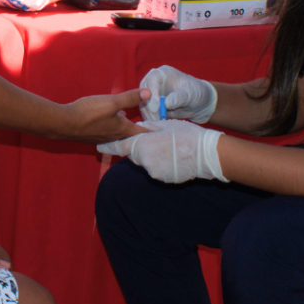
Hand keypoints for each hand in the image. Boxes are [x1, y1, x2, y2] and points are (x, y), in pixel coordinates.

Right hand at [57, 88, 151, 142]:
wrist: (65, 123)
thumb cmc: (90, 112)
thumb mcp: (112, 102)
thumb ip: (130, 98)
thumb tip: (149, 93)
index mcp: (122, 129)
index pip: (141, 131)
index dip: (151, 130)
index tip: (160, 130)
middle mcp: (114, 136)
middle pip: (130, 135)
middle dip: (138, 130)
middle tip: (146, 126)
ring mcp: (102, 138)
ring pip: (118, 134)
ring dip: (124, 129)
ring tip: (129, 122)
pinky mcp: (92, 136)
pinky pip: (108, 133)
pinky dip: (113, 129)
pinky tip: (109, 122)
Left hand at [97, 119, 227, 182]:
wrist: (206, 153)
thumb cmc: (186, 134)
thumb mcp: (165, 125)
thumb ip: (147, 128)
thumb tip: (139, 129)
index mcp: (141, 144)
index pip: (119, 146)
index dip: (108, 146)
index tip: (98, 146)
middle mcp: (144, 161)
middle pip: (136, 154)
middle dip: (141, 148)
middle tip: (156, 140)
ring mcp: (153, 172)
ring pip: (148, 162)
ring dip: (154, 156)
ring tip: (171, 148)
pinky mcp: (163, 179)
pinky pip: (158, 170)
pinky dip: (163, 164)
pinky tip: (176, 157)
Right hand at [140, 66, 217, 123]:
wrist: (201, 104)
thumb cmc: (197, 92)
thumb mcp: (191, 93)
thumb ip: (180, 96)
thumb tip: (166, 103)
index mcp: (163, 73)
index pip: (152, 79)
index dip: (152, 92)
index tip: (156, 107)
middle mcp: (155, 83)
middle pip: (143, 92)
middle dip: (148, 106)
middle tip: (156, 118)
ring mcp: (152, 95)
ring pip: (143, 104)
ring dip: (149, 115)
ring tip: (158, 124)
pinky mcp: (153, 106)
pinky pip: (147, 113)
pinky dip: (151, 119)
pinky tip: (157, 126)